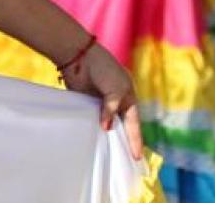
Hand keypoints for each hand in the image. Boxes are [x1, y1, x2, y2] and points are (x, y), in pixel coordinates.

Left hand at [58, 43, 144, 159]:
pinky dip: (93, 127)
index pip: (134, 122)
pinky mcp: (85, 102)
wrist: (78, 55)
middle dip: (122, 140)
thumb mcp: (115, 88)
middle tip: (124, 159)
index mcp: (128, 96)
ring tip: (108, 153)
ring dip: (106, 135)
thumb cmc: (103, 68)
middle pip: (121, 124)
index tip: (136, 156)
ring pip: (106, 123)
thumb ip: (111, 108)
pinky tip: (93, 138)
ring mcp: (100, 102)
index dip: (135, 139)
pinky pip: (91, 118)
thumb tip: (106, 128)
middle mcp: (115, 101)